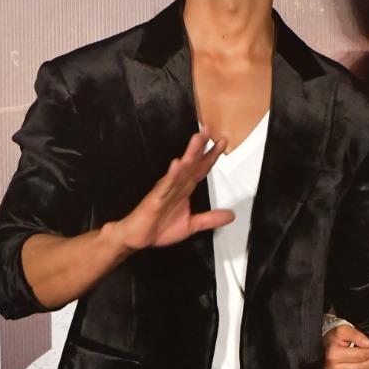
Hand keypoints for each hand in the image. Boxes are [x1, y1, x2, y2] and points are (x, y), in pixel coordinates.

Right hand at [114, 130, 233, 252]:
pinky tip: (178, 163)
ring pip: (180, 169)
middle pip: (192, 163)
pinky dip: (172, 174)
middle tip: (208, 130)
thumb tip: (231, 215)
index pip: (201, 169)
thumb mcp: (192, 225)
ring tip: (197, 139)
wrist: (137, 238)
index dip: (212, 156)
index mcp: (185, 189)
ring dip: (189, 154)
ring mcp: (165, 189)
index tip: (223, 143)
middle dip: (201, 147)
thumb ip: (210, 219)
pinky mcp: (155, 198)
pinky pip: (165, 185)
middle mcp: (176, 185)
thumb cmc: (159, 228)